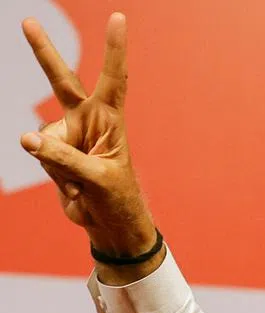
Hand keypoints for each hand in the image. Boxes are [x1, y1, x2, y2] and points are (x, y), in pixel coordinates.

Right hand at [19, 12, 161, 276]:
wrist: (108, 222)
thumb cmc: (116, 198)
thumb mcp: (98, 179)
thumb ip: (64, 159)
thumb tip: (27, 139)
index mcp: (111, 119)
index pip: (114, 78)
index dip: (115, 49)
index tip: (120, 18)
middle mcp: (87, 120)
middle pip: (61, 81)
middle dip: (43, 52)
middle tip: (28, 20)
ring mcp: (67, 135)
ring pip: (44, 139)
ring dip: (60, 166)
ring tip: (83, 183)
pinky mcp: (53, 152)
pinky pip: (40, 156)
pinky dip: (56, 176)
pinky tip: (75, 188)